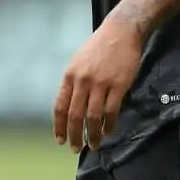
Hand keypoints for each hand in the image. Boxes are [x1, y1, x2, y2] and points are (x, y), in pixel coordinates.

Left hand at [53, 16, 143, 151]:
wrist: (120, 32)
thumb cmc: (98, 47)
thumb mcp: (78, 62)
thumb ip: (74, 83)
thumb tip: (71, 106)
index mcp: (69, 75)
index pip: (60, 106)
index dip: (59, 125)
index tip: (59, 139)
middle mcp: (82, 81)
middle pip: (75, 115)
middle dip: (74, 135)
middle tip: (76, 148)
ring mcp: (101, 83)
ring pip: (93, 117)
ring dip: (93, 134)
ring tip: (93, 145)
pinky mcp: (118, 85)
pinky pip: (112, 111)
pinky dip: (109, 125)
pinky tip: (108, 131)